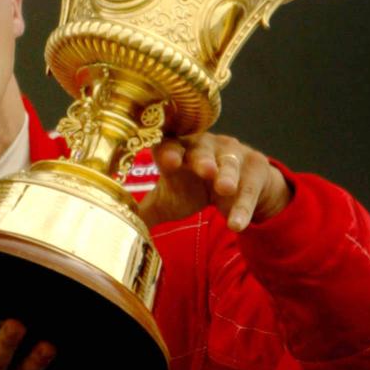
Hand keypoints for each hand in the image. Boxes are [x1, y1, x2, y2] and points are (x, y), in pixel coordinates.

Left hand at [138, 133, 290, 230]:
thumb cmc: (194, 188)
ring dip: (227, 175)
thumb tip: (115, 225)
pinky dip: (243, 208)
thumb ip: (147, 210)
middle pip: (201, 148)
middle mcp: (205, 146)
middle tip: (202, 170)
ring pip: (230, 163)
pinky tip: (237, 225)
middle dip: (201, 158)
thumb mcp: (171, 200)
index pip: (169, 144)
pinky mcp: (254, 169)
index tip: (166, 160)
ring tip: (225, 189)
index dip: (167, 150)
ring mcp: (232, 155)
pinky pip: (249, 189)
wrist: (238, 188)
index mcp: (178, 150)